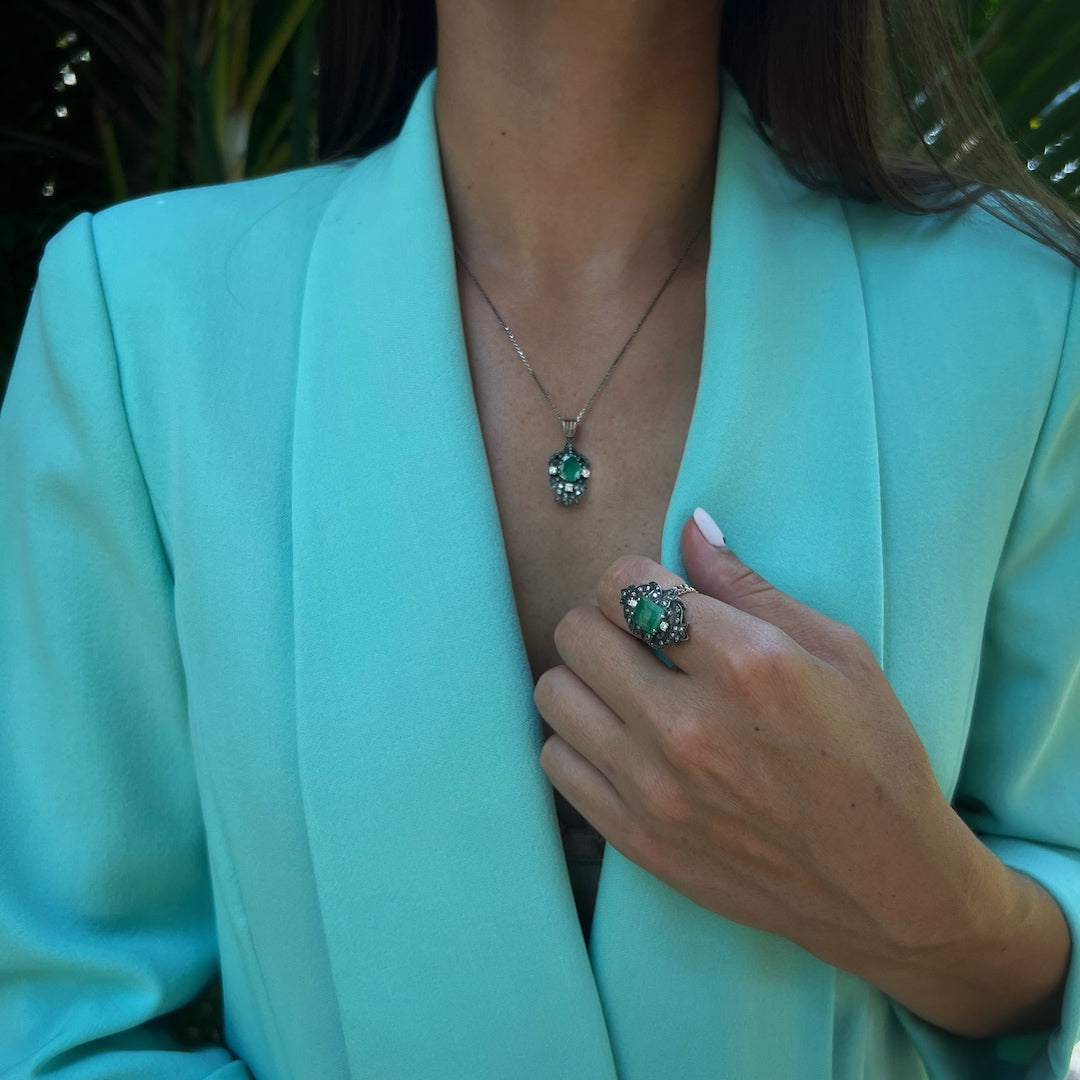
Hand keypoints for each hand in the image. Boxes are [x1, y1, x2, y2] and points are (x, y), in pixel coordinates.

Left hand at [534, 509, 982, 983]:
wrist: (885, 885)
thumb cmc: (873, 756)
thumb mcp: (838, 650)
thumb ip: (748, 586)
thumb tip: (690, 525)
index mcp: (744, 664)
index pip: (624, 586)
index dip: (634, 577)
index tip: (654, 595)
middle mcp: (688, 726)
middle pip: (577, 633)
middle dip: (602, 620)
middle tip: (637, 638)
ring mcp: (655, 789)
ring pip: (554, 694)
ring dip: (582, 677)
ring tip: (624, 687)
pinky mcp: (637, 839)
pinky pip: (556, 762)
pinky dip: (577, 739)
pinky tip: (618, 738)